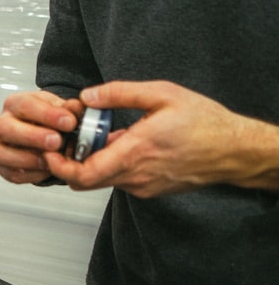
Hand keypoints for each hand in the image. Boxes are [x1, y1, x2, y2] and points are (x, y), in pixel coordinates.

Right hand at [0, 90, 80, 184]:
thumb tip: (76, 108)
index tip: (69, 122)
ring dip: (27, 158)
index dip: (47, 114)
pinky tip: (46, 169)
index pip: (24, 105)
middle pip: (4, 127)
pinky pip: (10, 173)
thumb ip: (69, 109)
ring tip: (50, 159)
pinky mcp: (2, 166)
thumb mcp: (61, 109)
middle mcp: (2, 123)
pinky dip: (30, 174)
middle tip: (56, 141)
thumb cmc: (49, 121)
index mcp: (15, 104)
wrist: (46, 136)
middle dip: (33, 136)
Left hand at [44, 80, 278, 197]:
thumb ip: (120, 93)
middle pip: (85, 181)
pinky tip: (120, 145)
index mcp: (134, 152)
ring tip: (96, 137)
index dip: (59, 167)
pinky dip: (111, 166)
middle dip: (69, 163)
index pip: (82, 175)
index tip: (49, 151)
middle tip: (66, 141)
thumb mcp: (162, 94)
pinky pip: (120, 180)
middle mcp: (135, 176)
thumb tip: (87, 96)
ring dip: (92, 163)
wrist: (234, 150)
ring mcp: (142, 187)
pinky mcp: (150, 190)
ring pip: (102, 180)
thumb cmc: (203, 122)